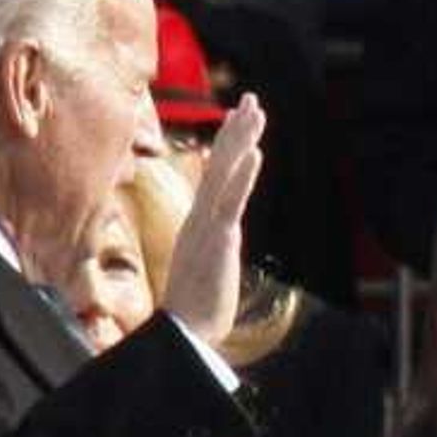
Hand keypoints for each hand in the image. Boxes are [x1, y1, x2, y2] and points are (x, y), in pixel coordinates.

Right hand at [162, 93, 267, 346]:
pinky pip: (231, 203)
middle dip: (236, 131)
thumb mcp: (205, 266)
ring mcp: (206, 228)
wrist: (181, 336)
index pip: (215, 176)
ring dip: (241, 141)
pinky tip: (255, 152)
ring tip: (255, 112)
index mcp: (198, 223)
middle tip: (251, 99)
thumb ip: (211, 245)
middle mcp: (199, 219)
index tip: (237, 117)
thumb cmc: (195, 308)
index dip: (227, 145)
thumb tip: (218, 234)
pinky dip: (243, 176)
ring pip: (225, 175)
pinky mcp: (217, 241)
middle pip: (219, 165)